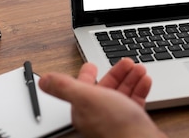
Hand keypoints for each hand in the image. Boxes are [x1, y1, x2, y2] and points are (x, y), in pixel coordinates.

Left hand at [39, 59, 165, 137]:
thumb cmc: (116, 126)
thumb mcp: (86, 98)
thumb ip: (65, 87)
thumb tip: (43, 80)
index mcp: (84, 110)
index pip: (82, 89)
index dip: (88, 75)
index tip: (92, 65)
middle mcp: (99, 116)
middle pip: (106, 89)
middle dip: (116, 73)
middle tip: (126, 62)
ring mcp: (116, 120)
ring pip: (122, 94)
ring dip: (130, 79)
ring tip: (138, 69)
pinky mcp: (132, 122)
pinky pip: (135, 102)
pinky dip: (140, 89)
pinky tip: (145, 81)